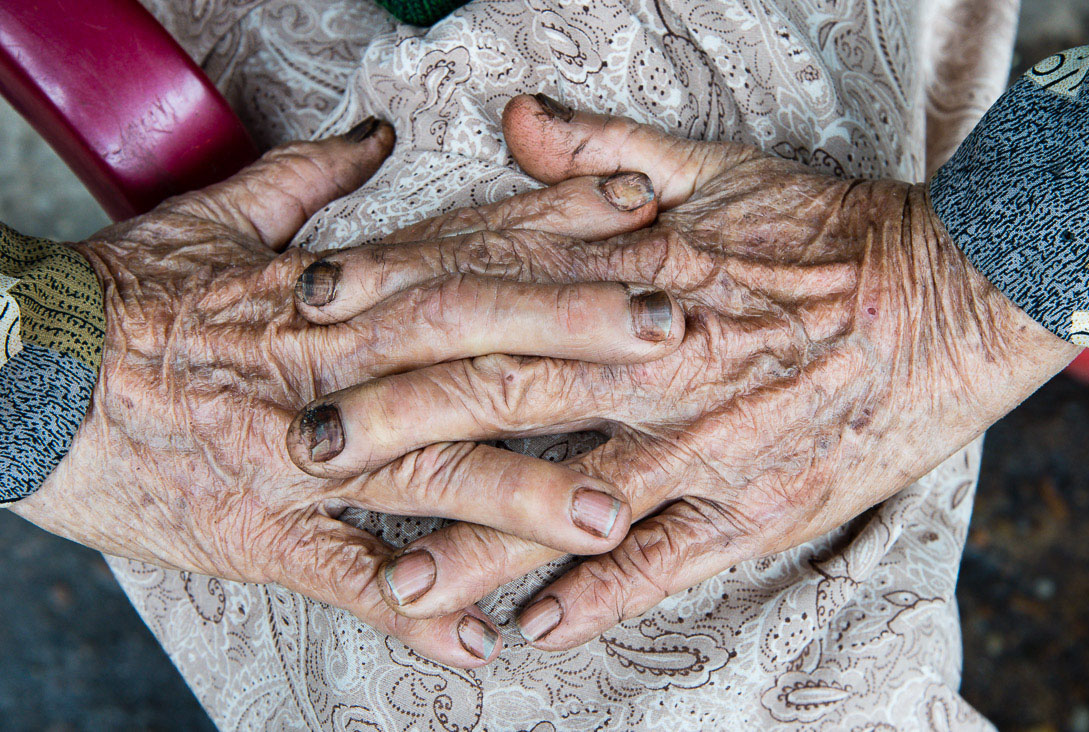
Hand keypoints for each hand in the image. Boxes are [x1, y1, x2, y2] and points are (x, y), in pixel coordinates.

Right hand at [10, 120, 683, 666]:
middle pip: (467, 342)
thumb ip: (313, 179)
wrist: (21, 363)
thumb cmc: (126, 294)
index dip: (556, 228)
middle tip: (671, 340)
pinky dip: (407, 609)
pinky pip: (342, 576)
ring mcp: (298, 452)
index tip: (642, 214)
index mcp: (333, 290)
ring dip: (519, 494)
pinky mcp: (256, 530)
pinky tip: (476, 642)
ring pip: (426, 469)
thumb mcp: (219, 218)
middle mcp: (332, 364)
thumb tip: (380, 136)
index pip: (465, 248)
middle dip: (572, 336)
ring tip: (609, 518)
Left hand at [329, 95, 1078, 650]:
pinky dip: (605, 593)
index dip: (398, 298)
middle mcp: (659, 361)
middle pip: (509, 390)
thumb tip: (518, 119)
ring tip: (402, 583)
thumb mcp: (717, 171)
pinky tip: (541, 627)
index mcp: (641, 276)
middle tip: (313, 451)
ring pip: (574, 493)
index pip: (495, 286)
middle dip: (403, 421)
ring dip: (485, 540)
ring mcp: (708, 443)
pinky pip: (670, 561)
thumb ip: (604, 148)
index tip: (315, 313)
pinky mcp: (759, 508)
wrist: (949, 298)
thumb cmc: (826, 236)